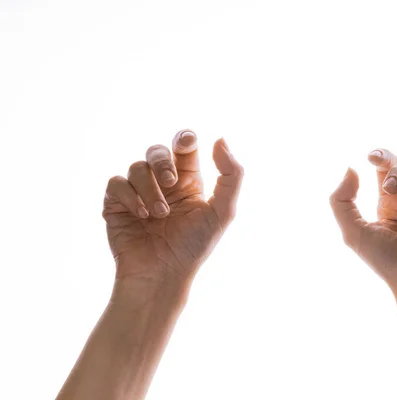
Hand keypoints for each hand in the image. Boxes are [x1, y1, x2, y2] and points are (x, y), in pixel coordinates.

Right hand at [102, 130, 242, 287]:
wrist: (162, 275)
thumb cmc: (194, 247)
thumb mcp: (222, 212)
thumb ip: (231, 176)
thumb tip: (220, 138)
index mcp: (188, 181)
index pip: (184, 148)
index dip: (185, 138)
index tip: (187, 142)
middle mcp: (162, 184)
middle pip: (157, 151)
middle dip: (164, 162)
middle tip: (172, 182)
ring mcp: (138, 192)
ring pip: (137, 166)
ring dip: (150, 188)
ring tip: (159, 214)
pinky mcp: (116, 204)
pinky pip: (116, 183)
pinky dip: (130, 196)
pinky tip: (142, 216)